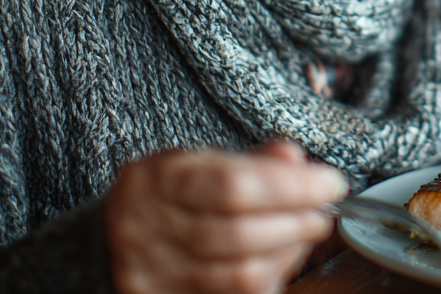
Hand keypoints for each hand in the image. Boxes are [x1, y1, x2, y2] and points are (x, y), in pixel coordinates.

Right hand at [106, 141, 347, 293]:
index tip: (329, 183)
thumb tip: (296, 161)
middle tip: (324, 212)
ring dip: (288, 253)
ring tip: (307, 232)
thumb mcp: (198, 163)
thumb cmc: (168, 197)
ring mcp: (154, 273)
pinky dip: (269, 278)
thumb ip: (249, 162)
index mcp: (157, 180)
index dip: (290, 186)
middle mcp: (147, 228)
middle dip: (296, 222)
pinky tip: (281, 259)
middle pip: (238, 233)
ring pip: (238, 273)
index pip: (233, 185)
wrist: (110, 240)